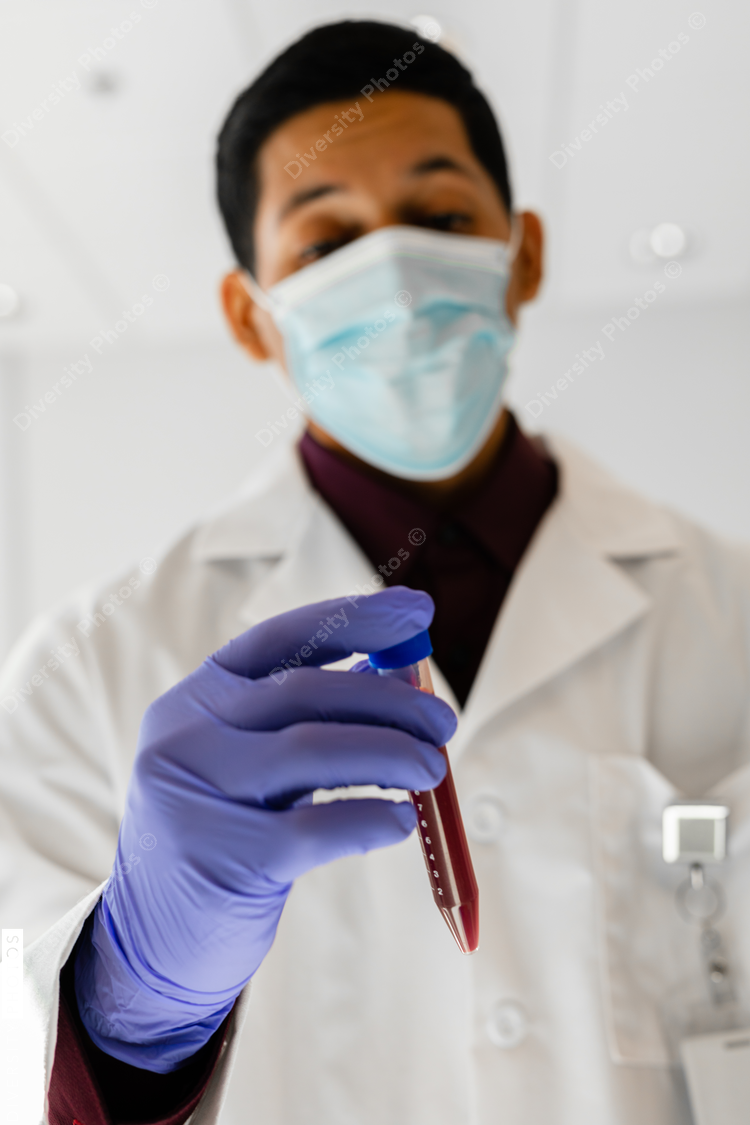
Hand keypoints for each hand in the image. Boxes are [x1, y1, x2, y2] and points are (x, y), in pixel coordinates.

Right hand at [75, 588, 454, 1070]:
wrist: (152, 940)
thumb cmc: (226, 835)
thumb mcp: (253, 762)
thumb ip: (310, 717)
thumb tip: (400, 676)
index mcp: (198, 696)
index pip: (282, 639)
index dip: (356, 618)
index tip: (419, 611)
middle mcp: (185, 733)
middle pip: (304, 692)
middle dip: (389, 701)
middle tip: (443, 723)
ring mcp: (195, 793)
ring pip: (311, 750)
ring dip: (389, 752)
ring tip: (433, 769)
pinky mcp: (220, 858)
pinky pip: (313, 828)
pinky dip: (370, 819)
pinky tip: (402, 821)